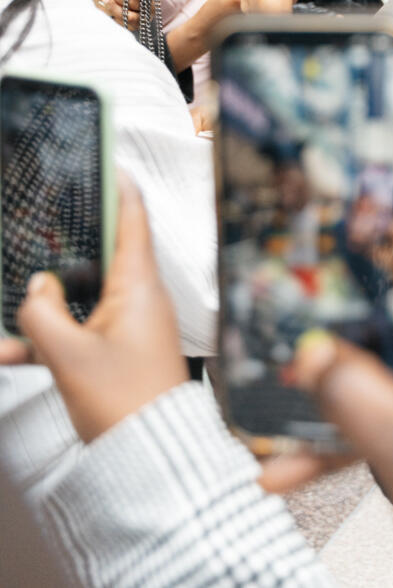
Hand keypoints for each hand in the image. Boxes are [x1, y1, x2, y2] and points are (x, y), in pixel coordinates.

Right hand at [0, 175, 187, 441]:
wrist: (151, 459)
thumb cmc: (123, 404)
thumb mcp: (68, 356)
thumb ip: (43, 313)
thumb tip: (36, 284)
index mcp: (138, 283)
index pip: (132, 215)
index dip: (117, 184)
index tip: (100, 160)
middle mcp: (140, 295)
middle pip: (102, 251)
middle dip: (67, 242)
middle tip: (42, 224)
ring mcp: (132, 322)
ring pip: (83, 294)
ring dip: (48, 300)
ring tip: (13, 299)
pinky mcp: (121, 348)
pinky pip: (81, 328)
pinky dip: (51, 335)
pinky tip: (10, 350)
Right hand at [290, 188, 392, 587]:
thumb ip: (355, 399)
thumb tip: (309, 352)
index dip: (392, 195)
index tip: (337, 187)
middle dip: (341, 290)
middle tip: (280, 282)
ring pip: (392, 352)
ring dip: (336, 373)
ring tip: (268, 389)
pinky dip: (355, 424)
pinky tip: (295, 464)